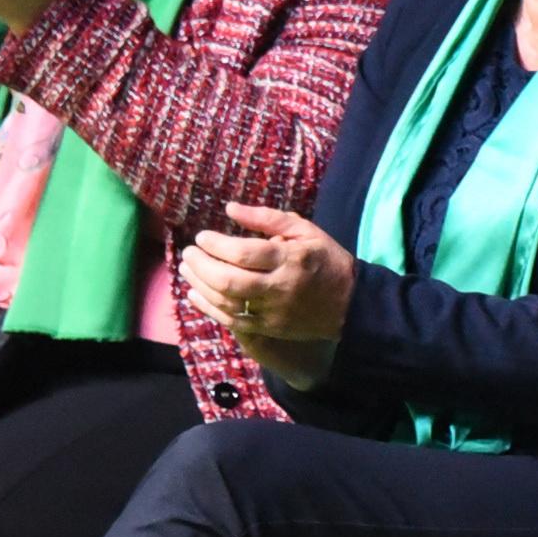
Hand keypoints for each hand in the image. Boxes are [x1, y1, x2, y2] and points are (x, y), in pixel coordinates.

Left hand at [178, 206, 357, 386]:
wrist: (350, 304)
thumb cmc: (327, 260)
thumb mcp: (306, 231)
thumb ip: (268, 219)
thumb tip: (230, 209)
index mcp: (291, 259)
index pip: (245, 253)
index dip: (217, 245)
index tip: (202, 237)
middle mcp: (280, 286)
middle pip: (230, 280)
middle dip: (202, 266)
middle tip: (189, 253)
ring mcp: (272, 311)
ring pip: (226, 301)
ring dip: (199, 285)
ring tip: (187, 269)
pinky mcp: (267, 328)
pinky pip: (231, 320)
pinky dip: (207, 308)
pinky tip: (194, 294)